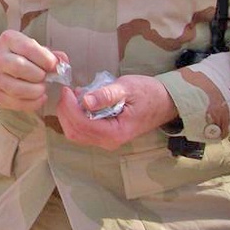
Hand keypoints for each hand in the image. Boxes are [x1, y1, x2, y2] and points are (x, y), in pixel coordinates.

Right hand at [0, 30, 61, 111]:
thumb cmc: (20, 56)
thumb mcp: (33, 48)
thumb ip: (50, 55)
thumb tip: (63, 62)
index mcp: (8, 40)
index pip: (28, 48)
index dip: (45, 59)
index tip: (54, 66)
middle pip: (20, 68)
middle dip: (39, 75)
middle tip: (45, 77)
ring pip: (17, 89)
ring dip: (36, 91)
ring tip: (42, 88)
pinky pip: (16, 103)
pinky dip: (33, 103)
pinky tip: (39, 98)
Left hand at [56, 75, 178, 149]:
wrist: (164, 102)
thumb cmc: (147, 93)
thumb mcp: (127, 88)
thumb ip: (106, 95)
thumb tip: (86, 101)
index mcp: (115, 133)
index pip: (82, 125)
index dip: (69, 107)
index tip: (67, 90)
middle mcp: (108, 141)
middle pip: (74, 132)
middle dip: (66, 111)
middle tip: (68, 91)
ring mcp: (105, 140)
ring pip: (75, 132)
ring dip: (69, 113)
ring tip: (75, 94)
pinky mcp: (102, 135)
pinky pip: (81, 130)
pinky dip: (75, 116)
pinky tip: (81, 101)